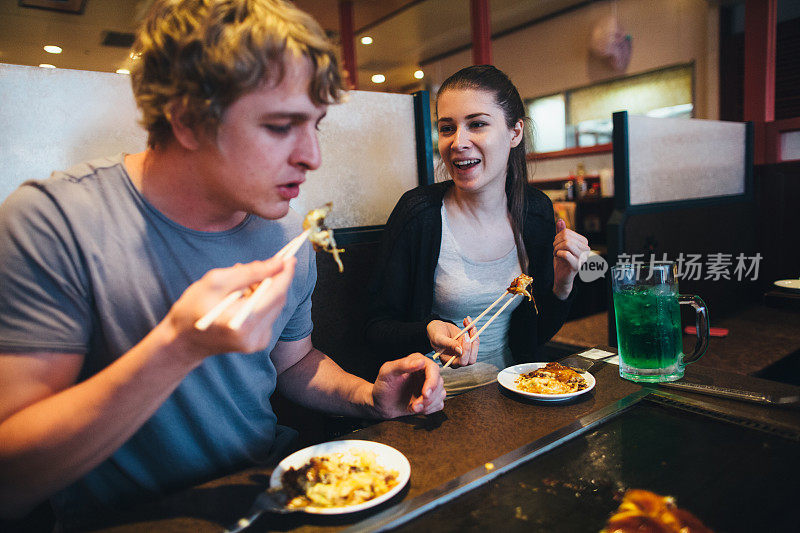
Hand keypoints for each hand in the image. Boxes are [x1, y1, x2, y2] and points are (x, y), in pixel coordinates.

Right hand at [162, 256, 295, 362]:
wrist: (183, 341)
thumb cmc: (192, 308)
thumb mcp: (215, 282)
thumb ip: (249, 272)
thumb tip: (278, 263)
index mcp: (243, 322)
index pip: (276, 293)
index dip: (285, 272)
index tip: (291, 255)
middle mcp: (255, 336)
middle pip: (278, 299)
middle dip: (274, 278)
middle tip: (265, 262)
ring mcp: (258, 342)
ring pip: (274, 305)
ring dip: (265, 288)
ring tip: (242, 282)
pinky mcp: (258, 342)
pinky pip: (268, 313)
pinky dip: (260, 300)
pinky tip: (243, 296)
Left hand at [372, 353, 444, 417]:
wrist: (381, 404)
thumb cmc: (382, 386)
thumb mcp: (387, 372)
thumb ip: (402, 365)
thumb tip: (421, 361)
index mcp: (417, 361)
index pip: (433, 368)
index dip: (432, 382)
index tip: (425, 394)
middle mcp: (425, 372)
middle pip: (439, 383)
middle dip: (429, 397)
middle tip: (415, 406)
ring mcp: (429, 385)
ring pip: (441, 394)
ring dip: (428, 405)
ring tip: (413, 407)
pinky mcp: (430, 398)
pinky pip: (439, 404)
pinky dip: (429, 409)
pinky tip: (416, 409)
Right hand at [426, 318, 478, 367]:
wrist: (437, 328)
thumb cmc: (434, 334)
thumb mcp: (439, 338)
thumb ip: (449, 345)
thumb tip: (460, 351)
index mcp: (450, 361)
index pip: (462, 362)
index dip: (466, 352)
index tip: (464, 338)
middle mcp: (458, 358)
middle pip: (471, 358)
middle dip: (473, 344)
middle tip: (470, 331)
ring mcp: (464, 351)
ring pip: (475, 346)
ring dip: (474, 333)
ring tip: (467, 321)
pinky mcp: (468, 343)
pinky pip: (475, 337)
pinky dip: (472, 328)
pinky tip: (467, 321)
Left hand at [553, 218, 589, 298]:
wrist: (562, 276)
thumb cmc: (562, 260)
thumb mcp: (560, 244)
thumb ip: (561, 233)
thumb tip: (560, 220)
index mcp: (583, 242)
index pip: (567, 232)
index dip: (558, 237)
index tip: (557, 245)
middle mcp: (586, 249)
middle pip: (567, 237)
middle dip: (556, 243)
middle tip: (555, 250)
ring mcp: (583, 257)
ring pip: (567, 244)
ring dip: (557, 249)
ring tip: (556, 254)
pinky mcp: (577, 265)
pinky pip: (566, 254)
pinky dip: (558, 254)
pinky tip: (558, 257)